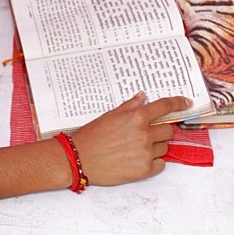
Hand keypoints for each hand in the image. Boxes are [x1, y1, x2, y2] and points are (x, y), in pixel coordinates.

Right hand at [71, 92, 191, 185]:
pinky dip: (154, 160)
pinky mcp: (145, 170)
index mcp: (136, 117)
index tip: (185, 102)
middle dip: (160, 128)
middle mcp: (144, 134)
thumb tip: (143, 97)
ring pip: (164, 146)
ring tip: (137, 146)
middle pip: (168, 129)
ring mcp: (146, 153)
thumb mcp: (110, 115)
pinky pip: (161, 163)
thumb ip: (130, 106)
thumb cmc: (93, 135)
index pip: (164, 107)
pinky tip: (139, 157)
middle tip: (147, 131)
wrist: (81, 158)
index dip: (178, 103)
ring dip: (156, 145)